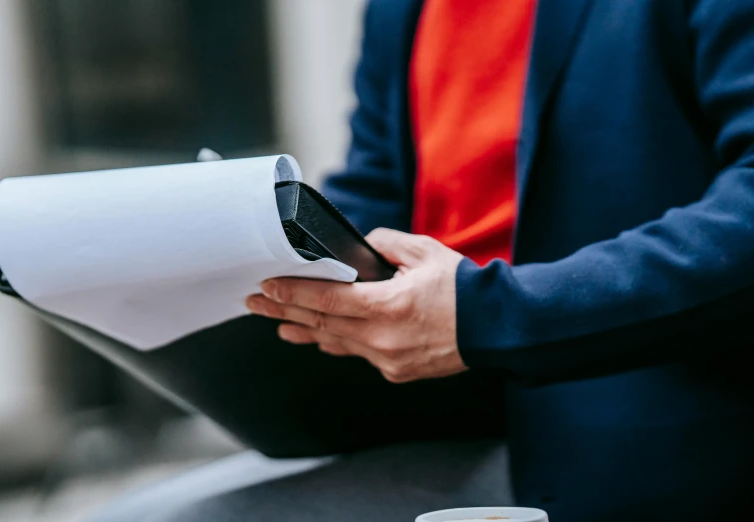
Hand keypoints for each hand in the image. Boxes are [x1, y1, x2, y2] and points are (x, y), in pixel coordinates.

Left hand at [246, 228, 467, 382]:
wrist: (497, 327)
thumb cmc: (464, 289)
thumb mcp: (423, 252)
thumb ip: (385, 244)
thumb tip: (363, 246)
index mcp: (387, 306)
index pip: (326, 299)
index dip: (292, 293)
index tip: (267, 287)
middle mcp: (382, 338)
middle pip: (321, 324)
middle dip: (285, 312)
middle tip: (256, 304)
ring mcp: (388, 359)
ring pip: (337, 343)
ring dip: (306, 331)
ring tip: (280, 326)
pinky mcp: (396, 370)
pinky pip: (360, 354)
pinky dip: (340, 341)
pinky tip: (324, 337)